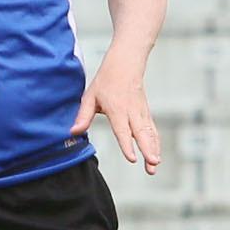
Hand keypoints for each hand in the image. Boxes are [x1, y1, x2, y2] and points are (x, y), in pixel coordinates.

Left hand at [73, 58, 160, 174]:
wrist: (125, 64)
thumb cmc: (107, 80)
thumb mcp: (90, 96)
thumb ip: (83, 116)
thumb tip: (73, 132)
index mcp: (117, 108)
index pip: (123, 130)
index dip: (127, 144)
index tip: (132, 158)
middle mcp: (132, 111)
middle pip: (142, 133)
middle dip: (148, 150)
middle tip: (152, 164)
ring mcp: (141, 112)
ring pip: (150, 133)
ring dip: (154, 149)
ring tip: (155, 165)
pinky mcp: (146, 113)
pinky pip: (152, 130)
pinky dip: (156, 143)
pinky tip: (156, 155)